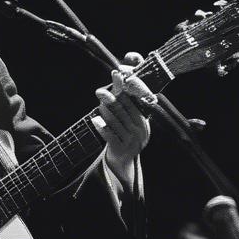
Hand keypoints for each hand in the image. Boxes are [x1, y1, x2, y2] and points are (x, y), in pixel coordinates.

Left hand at [94, 51, 155, 180]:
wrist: (123, 160)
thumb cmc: (125, 134)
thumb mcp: (130, 121)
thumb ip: (126, 103)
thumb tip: (119, 77)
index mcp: (143, 121)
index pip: (134, 103)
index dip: (124, 90)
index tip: (117, 78)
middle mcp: (139, 131)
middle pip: (123, 111)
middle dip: (111, 99)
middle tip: (100, 91)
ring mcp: (130, 141)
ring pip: (115, 122)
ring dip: (105, 111)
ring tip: (99, 103)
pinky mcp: (120, 149)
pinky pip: (109, 135)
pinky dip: (101, 127)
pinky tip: (95, 120)